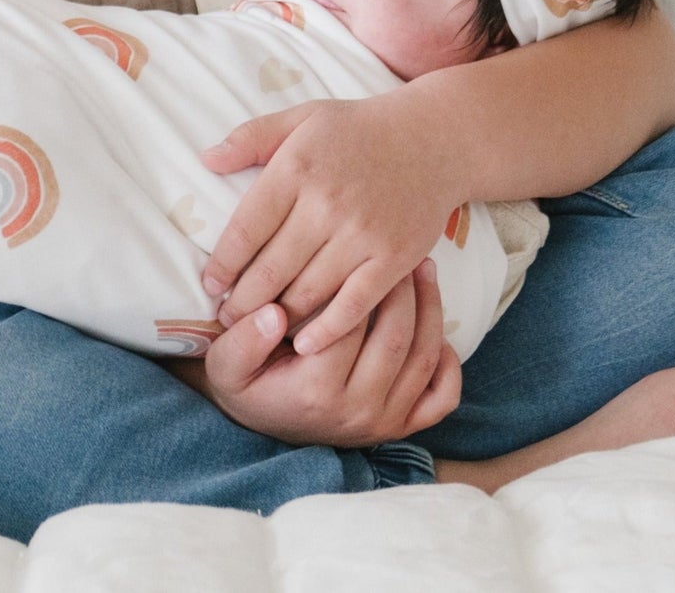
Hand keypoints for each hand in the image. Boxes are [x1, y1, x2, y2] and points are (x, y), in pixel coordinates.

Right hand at [188, 263, 460, 445]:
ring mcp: (384, 421)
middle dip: (402, 289)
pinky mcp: (400, 428)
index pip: (350, 327)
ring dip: (430, 309)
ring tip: (423, 269)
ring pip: (424, 359)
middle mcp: (358, 410)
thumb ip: (243, 340)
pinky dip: (449, 365)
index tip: (359, 247)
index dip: (357, 285)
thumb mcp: (225, 364)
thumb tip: (274, 313)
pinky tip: (438, 329)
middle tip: (400, 248)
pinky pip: (441, 398)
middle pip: (396, 339)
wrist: (260, 427)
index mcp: (317, 391)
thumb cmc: (245, 385)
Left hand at [199, 93, 463, 353]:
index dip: (222, 264)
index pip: (245, 229)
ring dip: (277, 319)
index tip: (210, 286)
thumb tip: (206, 160)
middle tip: (226, 319)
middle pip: (271, 269)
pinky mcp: (393, 258)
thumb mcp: (301, 117)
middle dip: (242, 302)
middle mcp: (326, 203)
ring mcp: (362, 233)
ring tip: (258, 329)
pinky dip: (326, 331)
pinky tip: (304, 344)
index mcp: (297, 168)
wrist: (433, 139)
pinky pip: (354, 306)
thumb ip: (251, 138)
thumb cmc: (357, 130)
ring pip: (307, 292)